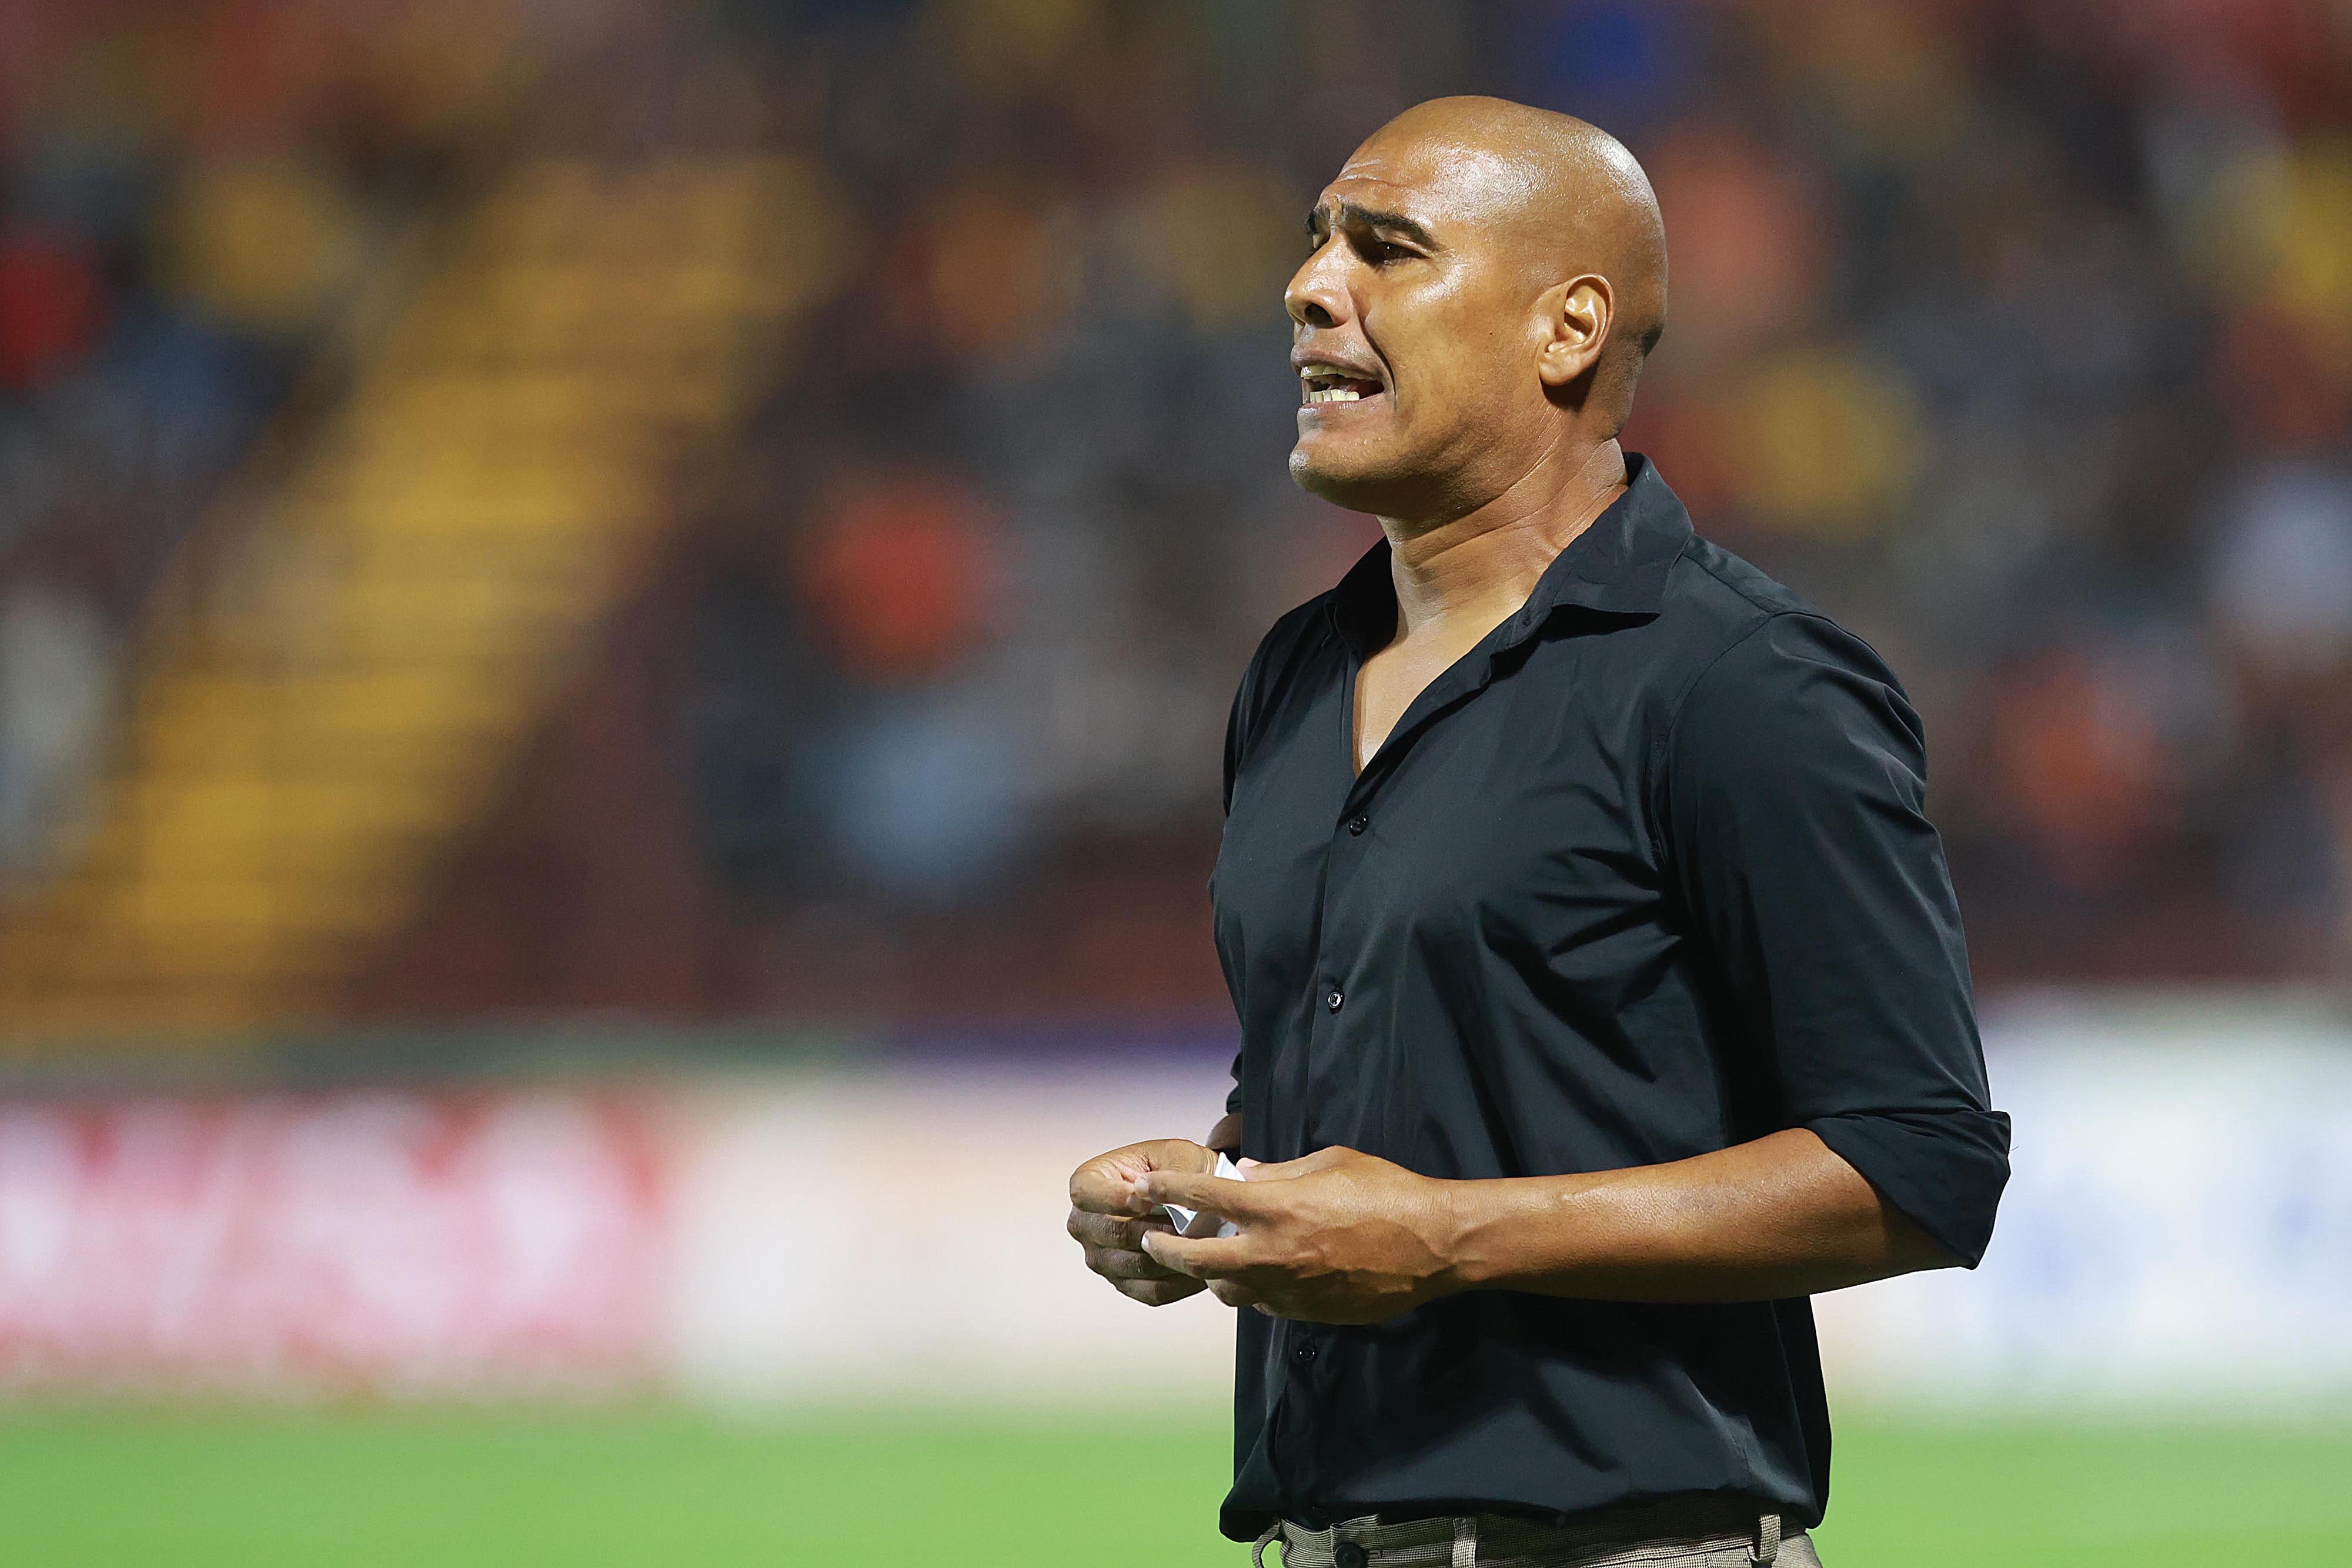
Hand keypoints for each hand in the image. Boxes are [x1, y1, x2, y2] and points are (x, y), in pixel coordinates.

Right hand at [1066, 1139, 1221, 1306]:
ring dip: (1169, 1255)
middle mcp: (1086, 1223)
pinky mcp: (1124, 1282)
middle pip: (1112, 1234)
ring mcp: (1101, 1257)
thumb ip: (1170, 1176)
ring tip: (1198, 1242)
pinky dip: (1178, 1281)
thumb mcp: (1178, 1156)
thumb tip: (1167, 1202)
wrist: (1194, 1192)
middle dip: (1153, 1230)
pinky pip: (1150, 1291)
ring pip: (1134, 1265)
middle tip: (1185, 1224)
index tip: (1145, 1201)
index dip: (1114, 1199)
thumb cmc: (1178, 1169)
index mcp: (1089, 1182)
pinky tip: (1199, 1266)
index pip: (1086, 1194)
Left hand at [1138, 1146, 1461, 1324]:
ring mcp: (1286, 1288)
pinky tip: (1258, 1273)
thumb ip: (1278, 1172)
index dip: (1167, 1188)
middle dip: (1162, 1247)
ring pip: (1224, 1289)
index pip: (1202, 1196)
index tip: (1147, 1186)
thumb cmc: (1385, 1190)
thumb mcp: (1330, 1162)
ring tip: (1205, 1257)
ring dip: (1209, 1272)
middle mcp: (1272, 1252)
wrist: (1432, 1244)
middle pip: (1194, 1258)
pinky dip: (1251, 1287)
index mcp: (1275, 1207)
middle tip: (1149, 1237)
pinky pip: (1262, 1303)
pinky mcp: (1304, 1312)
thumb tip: (1240, 1174)